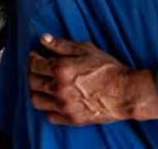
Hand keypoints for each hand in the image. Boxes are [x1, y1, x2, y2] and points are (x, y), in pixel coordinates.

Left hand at [27, 34, 157, 125]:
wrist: (125, 92)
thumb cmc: (108, 69)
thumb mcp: (86, 49)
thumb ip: (61, 44)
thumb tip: (43, 38)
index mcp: (61, 69)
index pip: (34, 64)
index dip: (32, 58)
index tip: (35, 55)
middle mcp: (59, 89)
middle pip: (32, 81)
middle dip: (31, 72)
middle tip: (37, 69)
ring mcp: (64, 106)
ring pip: (36, 100)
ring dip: (35, 90)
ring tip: (41, 84)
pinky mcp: (71, 119)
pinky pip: (49, 115)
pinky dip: (48, 107)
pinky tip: (53, 99)